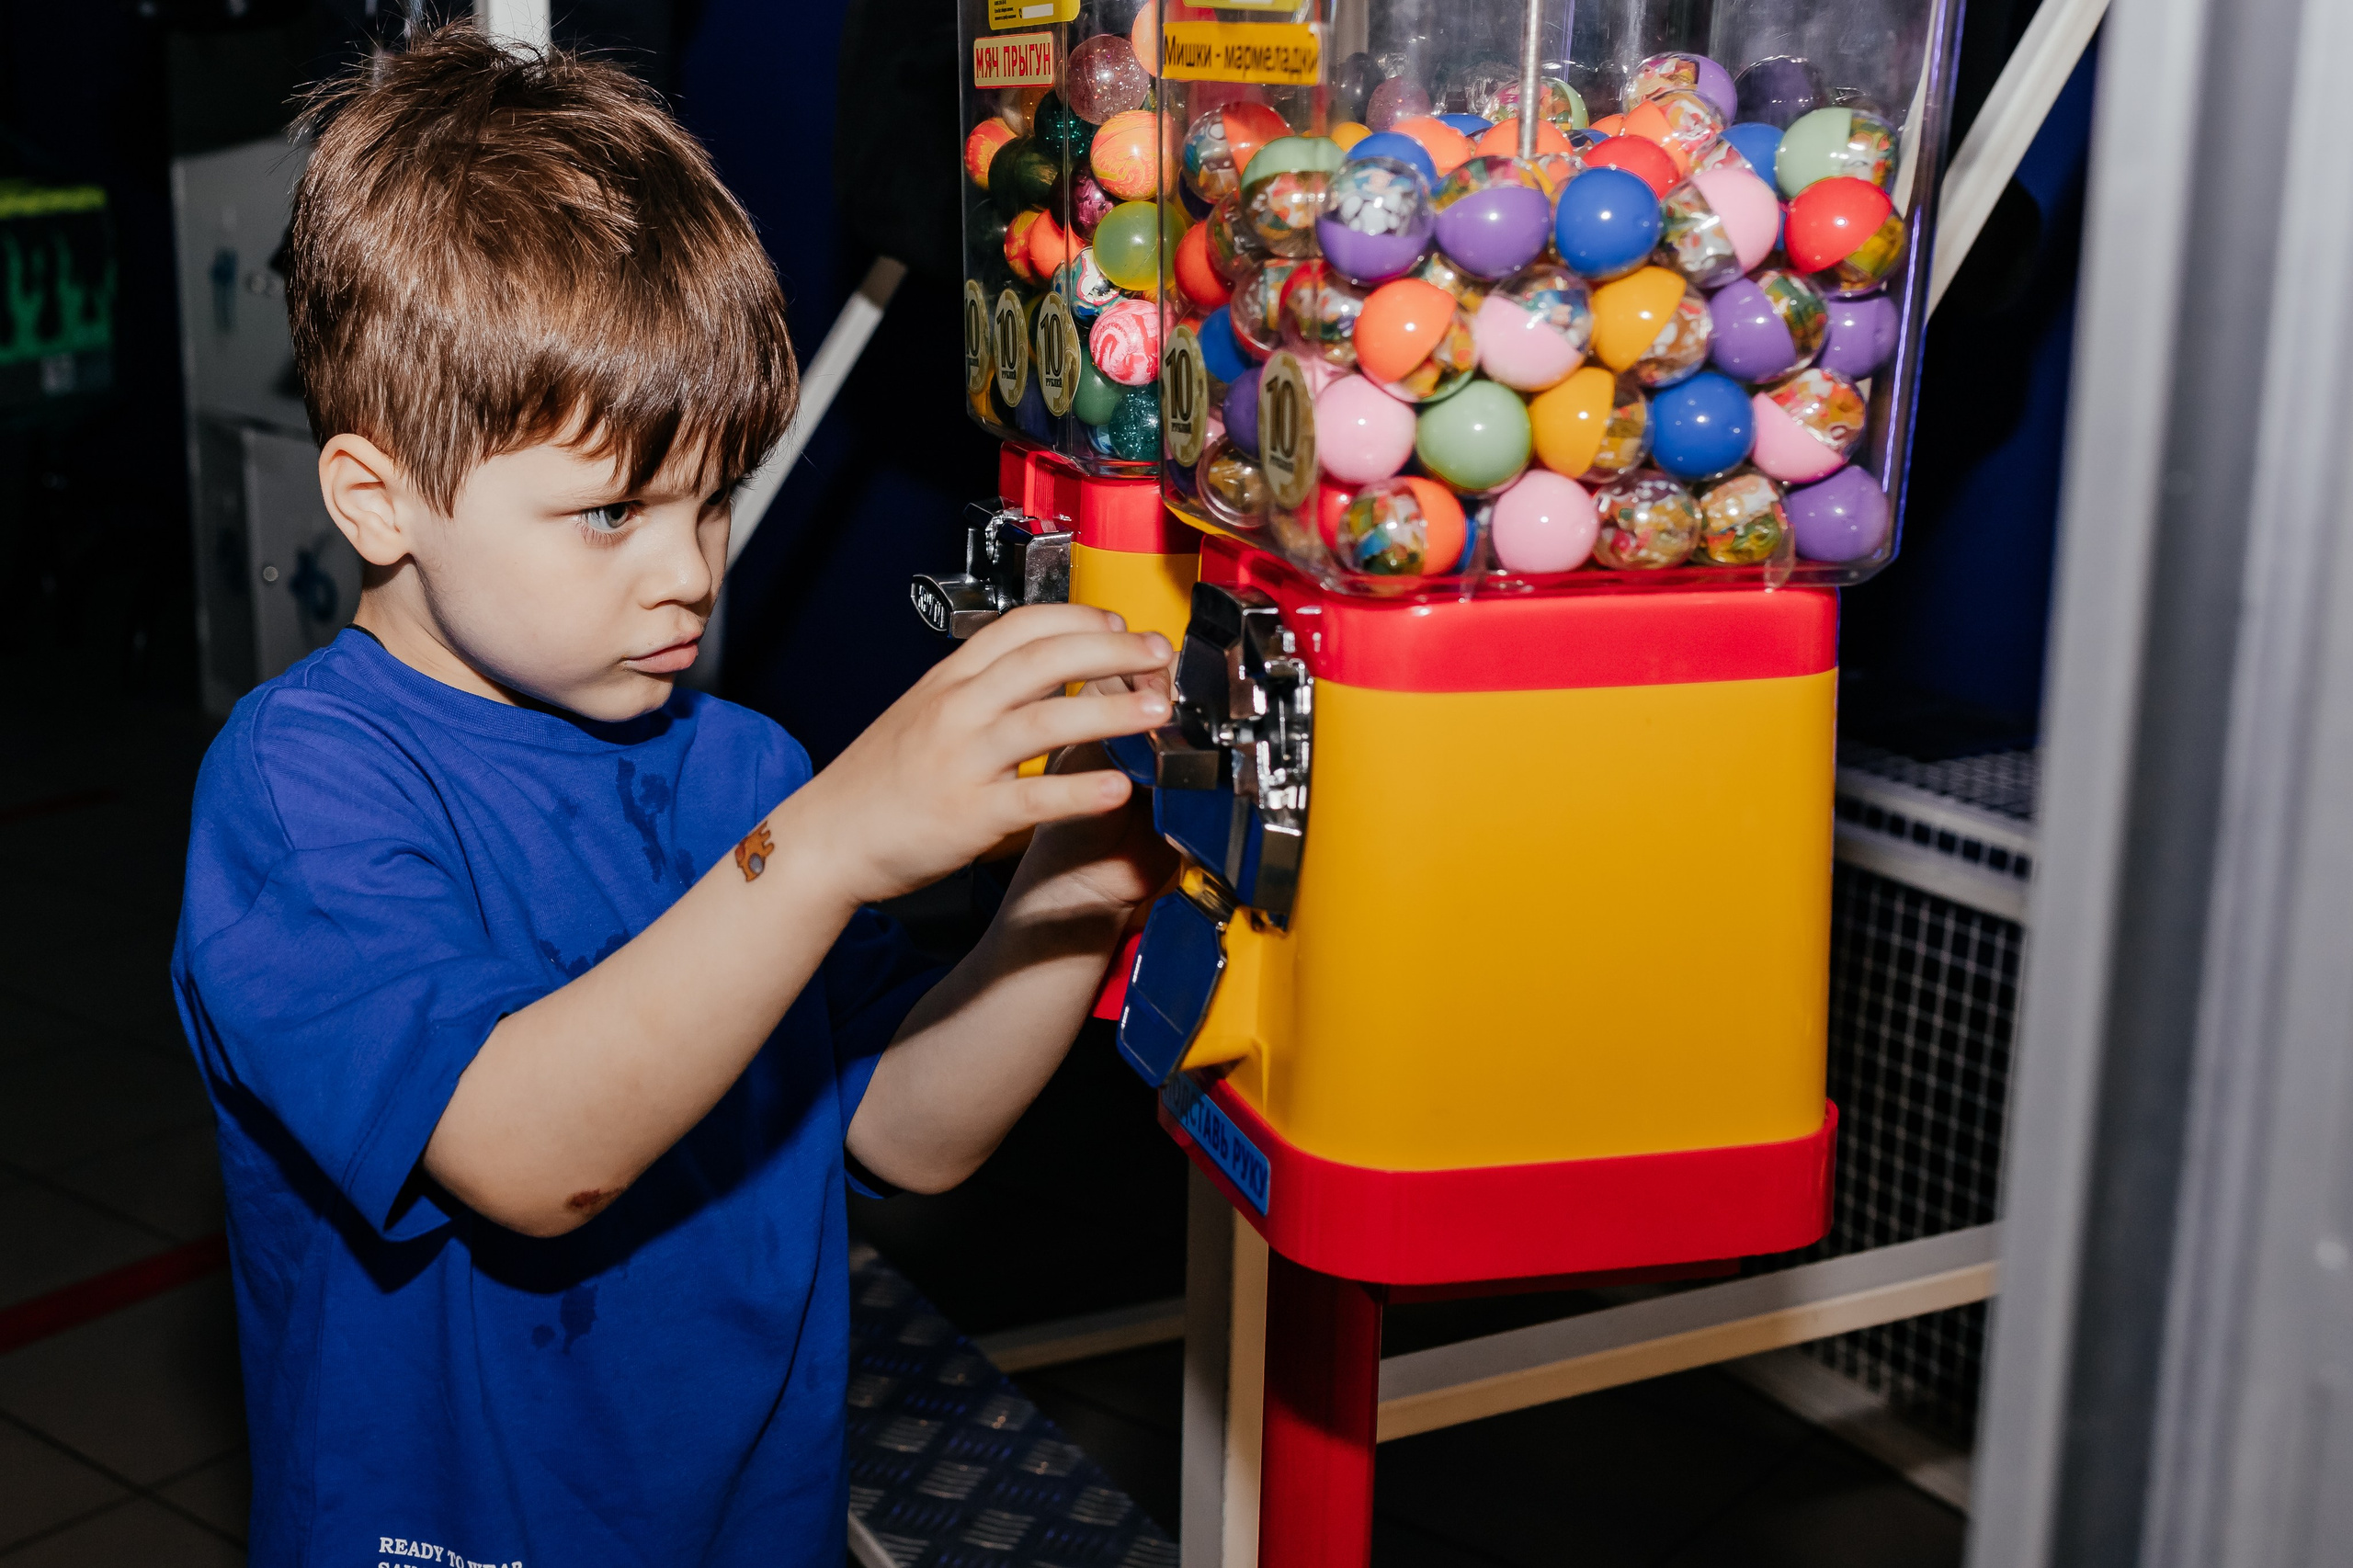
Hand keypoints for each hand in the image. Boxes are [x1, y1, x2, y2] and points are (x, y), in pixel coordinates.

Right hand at [786, 605, 1171, 907]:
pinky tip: (1117, 790)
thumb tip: (1043, 669)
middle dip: (1113, 648)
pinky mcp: (967, 815)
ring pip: (1045, 719)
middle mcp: (957, 710)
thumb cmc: (879, 781)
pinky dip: (1077, 792)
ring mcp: (962, 760)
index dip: (1080, 618)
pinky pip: (1032, 798)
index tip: (1120, 622)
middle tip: (1160, 655)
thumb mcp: (924, 712)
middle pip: (1045, 658)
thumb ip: (980, 689)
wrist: (825, 838)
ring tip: (1158, 709)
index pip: (1022, 625)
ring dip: (1111, 709)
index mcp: (950, 680)